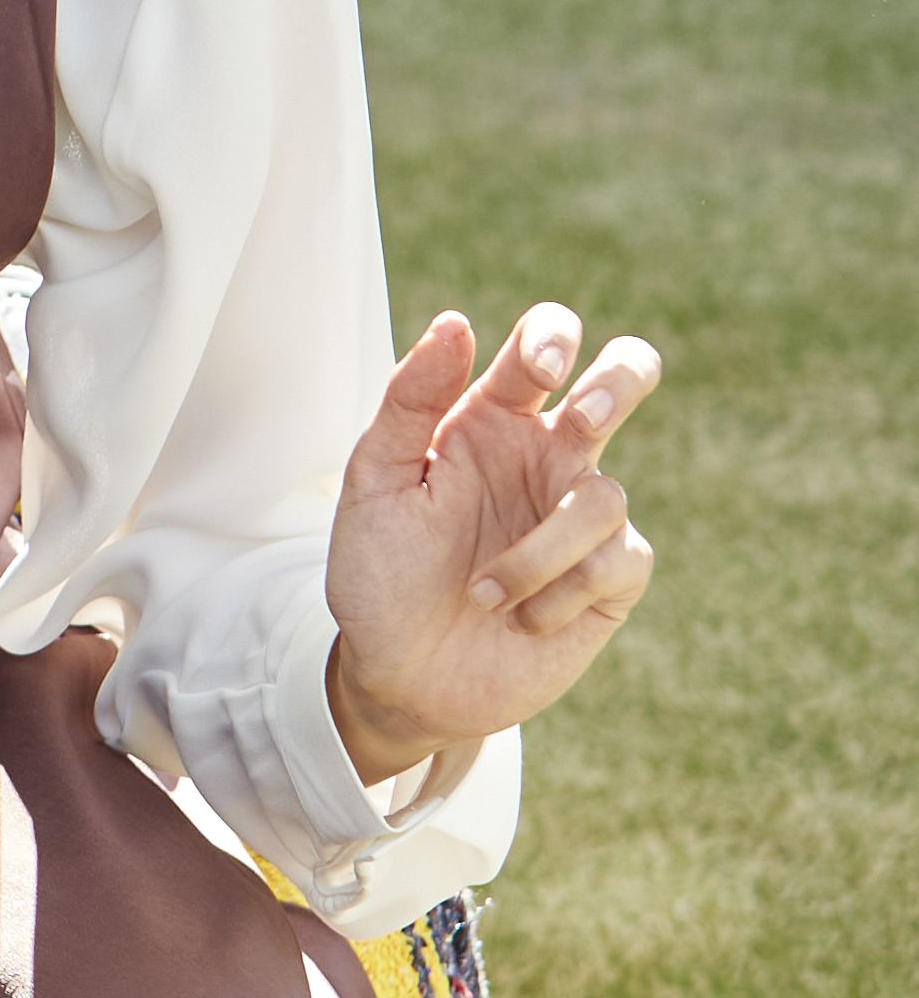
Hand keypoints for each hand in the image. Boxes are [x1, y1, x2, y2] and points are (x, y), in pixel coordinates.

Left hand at [322, 301, 660, 783]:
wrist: (398, 673)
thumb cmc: (380, 571)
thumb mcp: (374, 481)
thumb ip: (411, 401)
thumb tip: (456, 323)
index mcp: (488, 420)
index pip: (540, 348)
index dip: (552, 337)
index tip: (537, 368)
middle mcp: (544, 458)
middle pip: (623, 380)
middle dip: (624, 379)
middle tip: (587, 415)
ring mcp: (581, 517)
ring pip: (605, 496)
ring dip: (538, 552)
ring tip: (480, 592)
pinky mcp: (610, 579)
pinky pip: (618, 559)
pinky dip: (560, 591)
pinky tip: (520, 619)